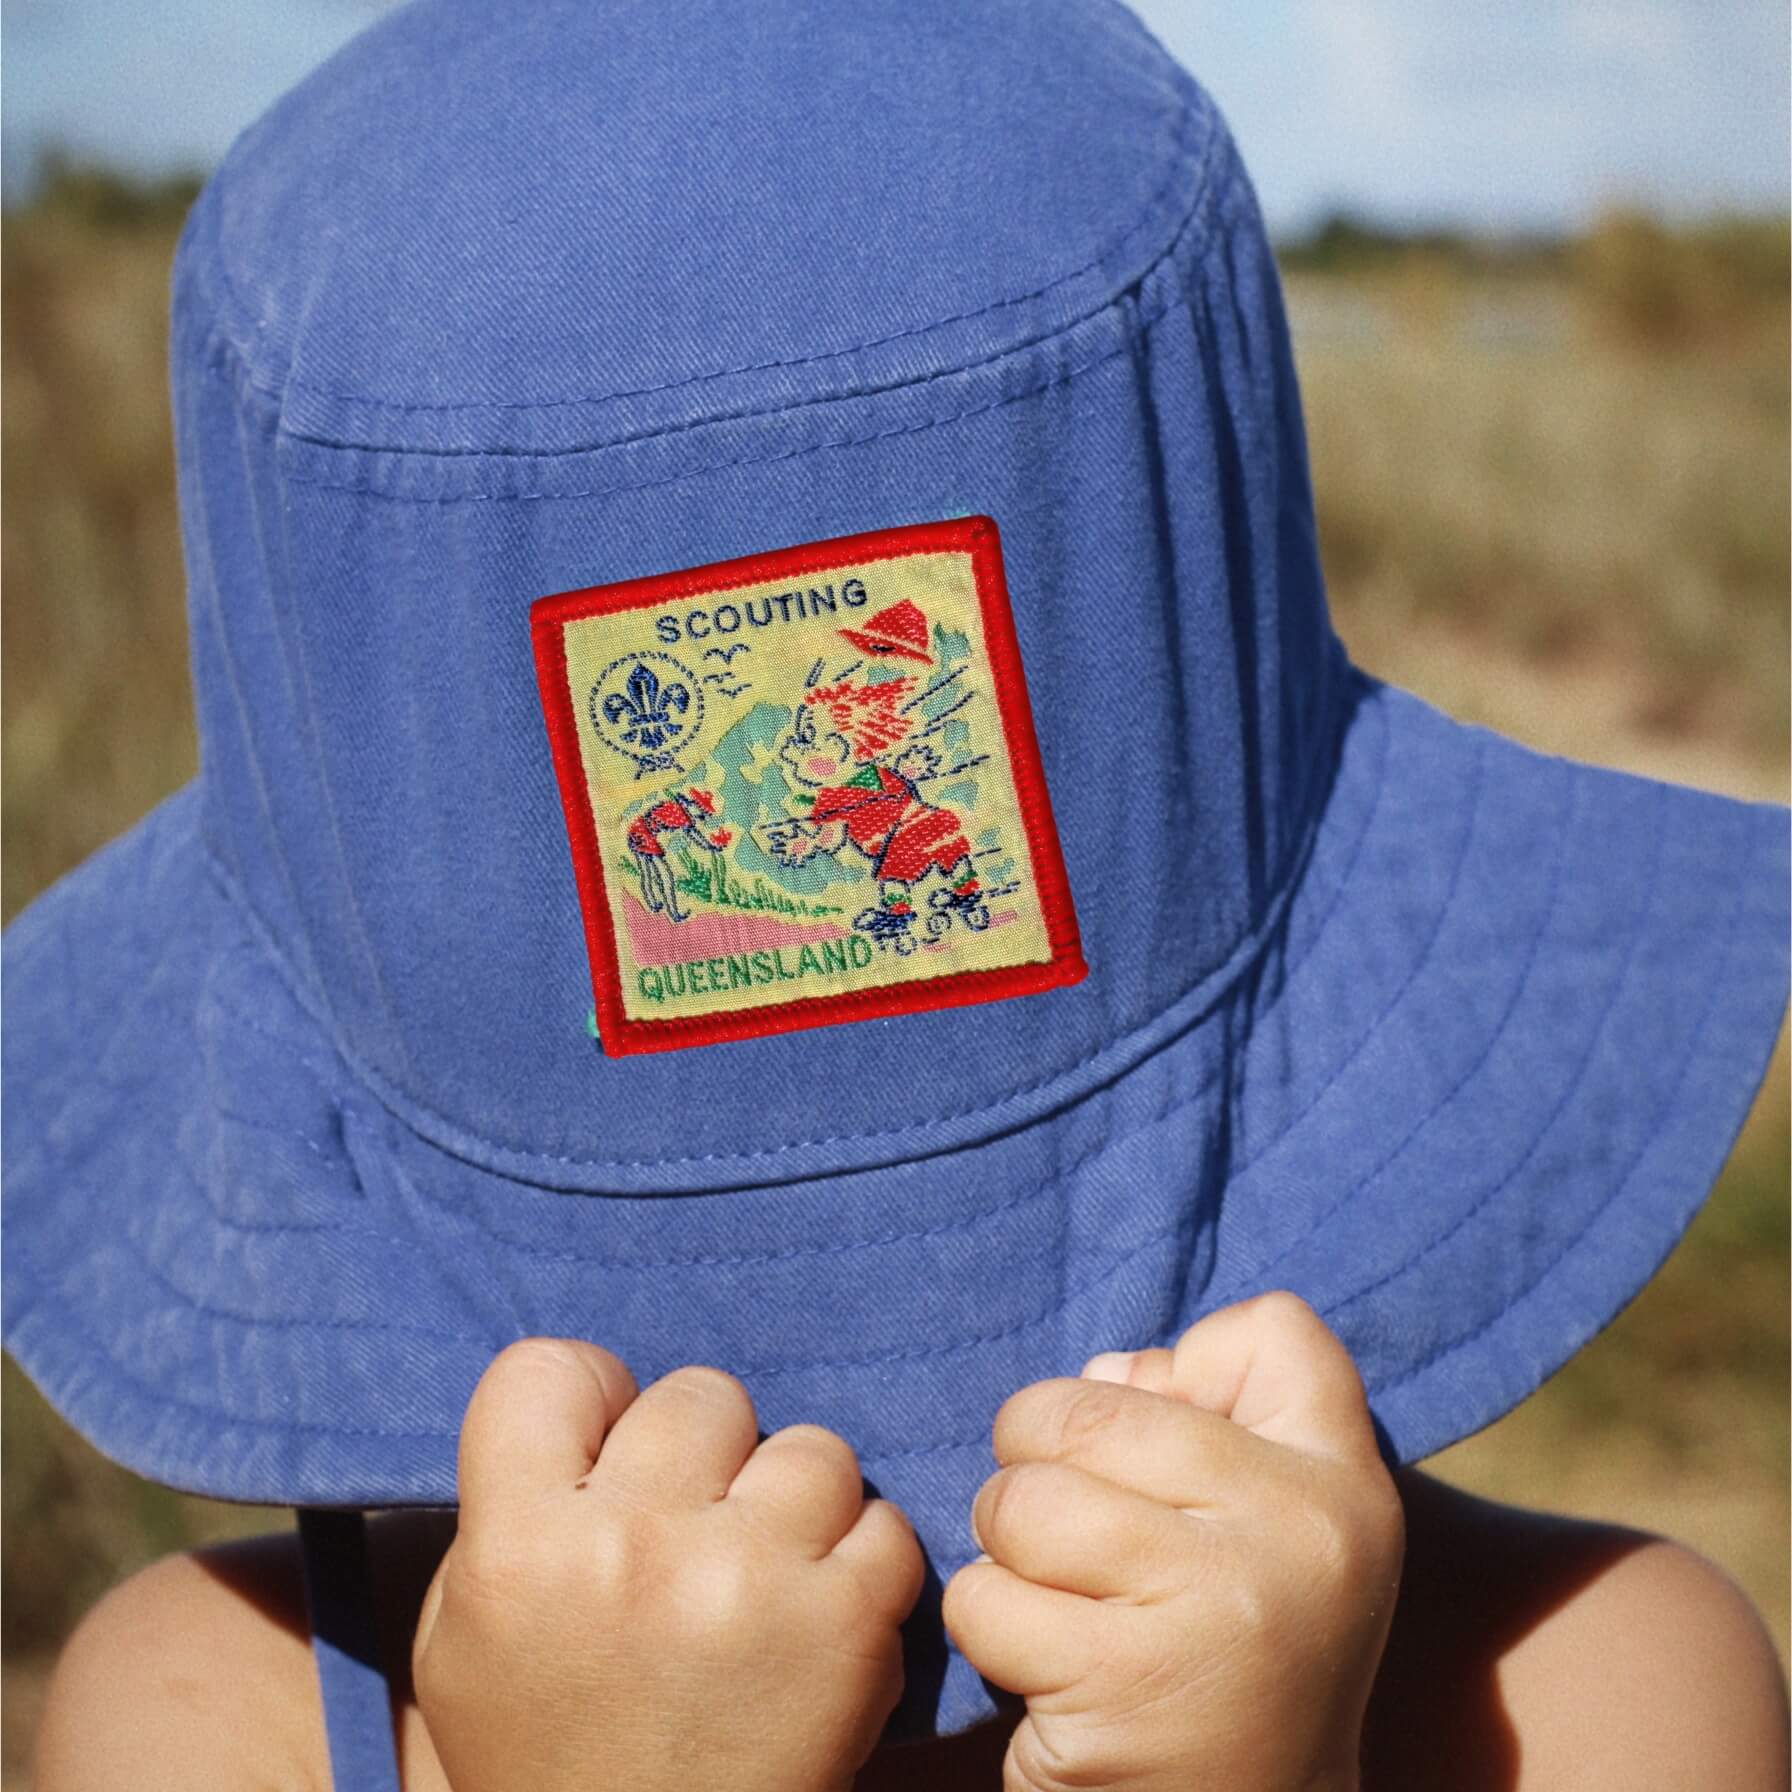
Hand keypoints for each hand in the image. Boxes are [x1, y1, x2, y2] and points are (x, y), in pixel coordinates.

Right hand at [413, 1340, 923, 1791]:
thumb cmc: (550, 1758)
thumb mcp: (465, 1641)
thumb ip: (512, 1507)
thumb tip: (590, 1408)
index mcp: (518, 1548)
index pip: (549, 1368)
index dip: (589, 1397)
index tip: (608, 1447)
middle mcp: (631, 1547)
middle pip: (699, 1394)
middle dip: (705, 1456)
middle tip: (693, 1528)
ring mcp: (744, 1581)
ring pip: (807, 1448)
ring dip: (794, 1505)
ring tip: (763, 1575)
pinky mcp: (844, 1627)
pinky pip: (883, 1523)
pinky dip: (864, 1565)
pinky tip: (820, 1613)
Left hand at [942, 1293, 1403, 1791]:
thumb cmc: (1227, 1643)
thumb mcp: (1263, 1523)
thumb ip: (1201, 1409)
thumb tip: (1103, 1372)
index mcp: (1340, 1486)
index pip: (1274, 1332)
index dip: (1187, 1376)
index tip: (1175, 1459)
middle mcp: (1298, 1538)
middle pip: (1087, 1408)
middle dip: (1037, 1460)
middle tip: (1072, 1534)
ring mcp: (1216, 1611)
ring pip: (1019, 1502)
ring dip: (1004, 1551)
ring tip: (1059, 1600)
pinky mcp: (1124, 1688)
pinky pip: (985, 1598)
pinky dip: (988, 1629)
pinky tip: (1048, 1671)